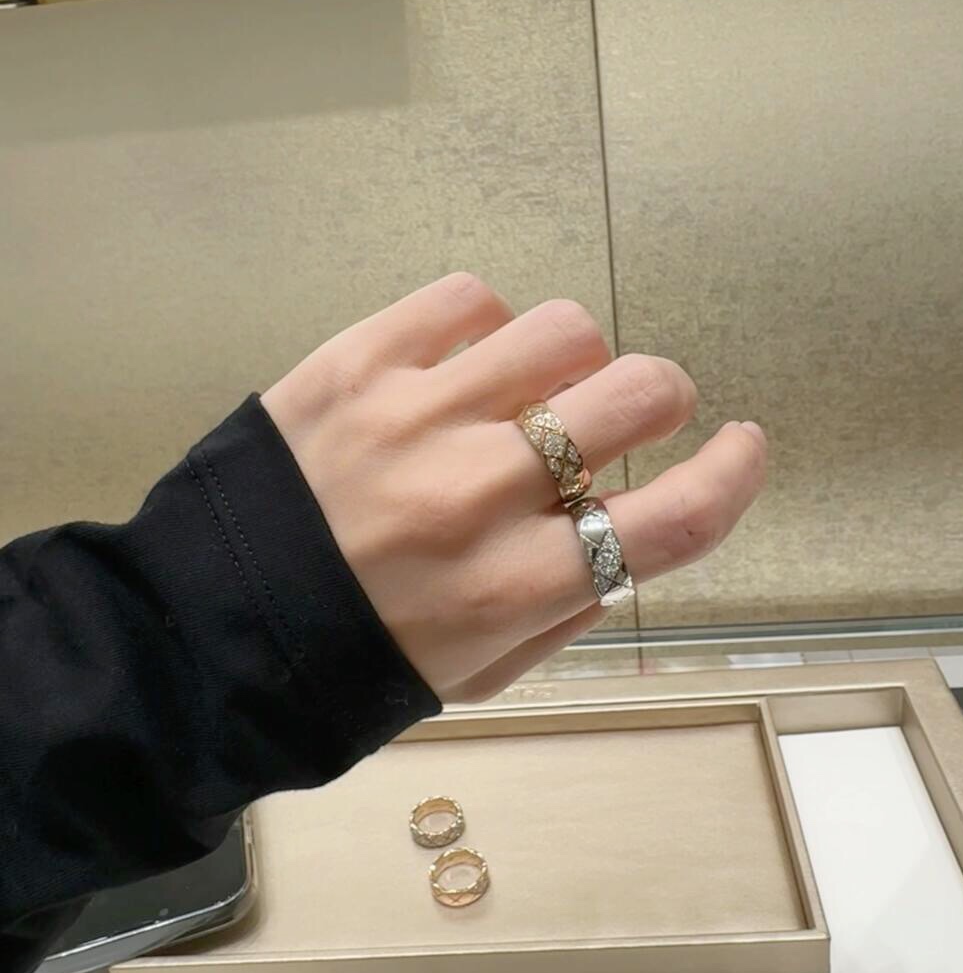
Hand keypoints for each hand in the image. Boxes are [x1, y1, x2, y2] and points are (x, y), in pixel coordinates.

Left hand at [261, 274, 765, 701]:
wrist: (208, 631)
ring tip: (533, 391)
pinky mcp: (356, 361)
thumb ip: (573, 603)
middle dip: (660, 400)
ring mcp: (415, 416)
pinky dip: (489, 327)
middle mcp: (478, 494)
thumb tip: (640, 517)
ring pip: (564, 330)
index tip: (742, 447)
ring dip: (574, 361)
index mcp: (515, 587)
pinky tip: (464, 368)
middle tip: (626, 418)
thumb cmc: (358, 659)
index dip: (735, 474)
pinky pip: (469, 298)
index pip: (677, 518)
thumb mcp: (483, 674)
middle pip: (637, 395)